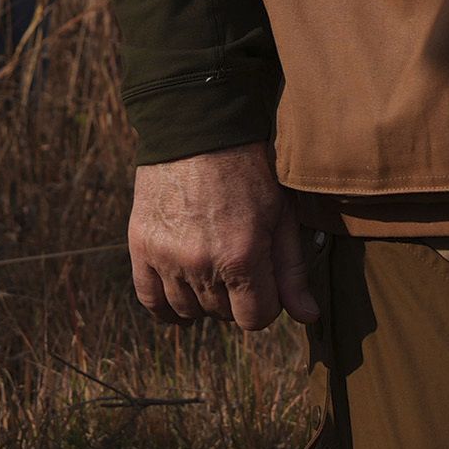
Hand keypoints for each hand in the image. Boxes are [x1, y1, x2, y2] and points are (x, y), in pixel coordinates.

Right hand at [129, 144, 317, 331]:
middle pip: (222, 314)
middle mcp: (201, 263)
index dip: (266, 306)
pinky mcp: (140, 246)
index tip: (265, 284)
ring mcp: (166, 257)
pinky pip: (150, 299)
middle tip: (239, 266)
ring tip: (212, 273)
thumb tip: (308, 317)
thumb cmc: (248, 171)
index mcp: (242, 256)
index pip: (255, 319)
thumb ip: (292, 271)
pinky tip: (180, 298)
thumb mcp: (280, 215)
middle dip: (236, 298)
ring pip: (188, 310)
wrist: (197, 130)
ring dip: (204, 300)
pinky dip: (167, 306)